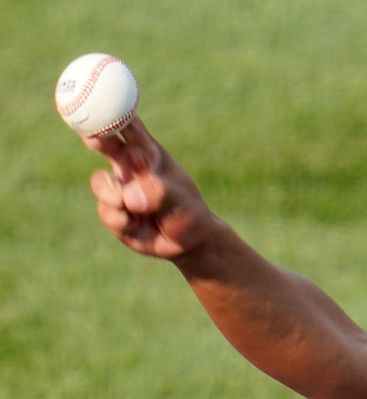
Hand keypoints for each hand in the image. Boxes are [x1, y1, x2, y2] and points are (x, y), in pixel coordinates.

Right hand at [84, 118, 217, 259]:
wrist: (188, 244)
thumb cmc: (190, 214)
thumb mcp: (182, 202)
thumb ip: (159, 194)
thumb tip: (128, 196)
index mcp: (149, 156)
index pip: (131, 129)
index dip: (116, 113)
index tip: (104, 100)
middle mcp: (130, 168)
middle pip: (105, 144)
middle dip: (94, 136)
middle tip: (91, 137)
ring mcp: (120, 189)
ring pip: (101, 184)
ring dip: (111, 195)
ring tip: (128, 206)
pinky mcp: (114, 212)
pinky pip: (107, 212)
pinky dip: (120, 220)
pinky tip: (134, 226)